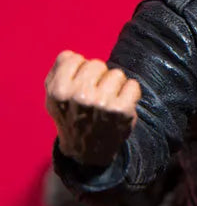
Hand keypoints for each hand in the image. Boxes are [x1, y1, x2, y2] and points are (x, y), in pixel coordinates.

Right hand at [45, 50, 140, 165]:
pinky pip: (133, 85)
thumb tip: (72, 55)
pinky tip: (121, 105)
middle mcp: (80, 96)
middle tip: (95, 95)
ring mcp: (102, 103)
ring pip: (117, 73)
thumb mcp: (53, 97)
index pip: (74, 58)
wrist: (87, 151)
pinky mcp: (122, 110)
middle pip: (97, 64)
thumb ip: (58, 71)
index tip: (79, 84)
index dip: (78, 69)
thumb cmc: (72, 117)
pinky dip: (130, 93)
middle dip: (98, 77)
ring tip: (107, 102)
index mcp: (59, 91)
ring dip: (115, 85)